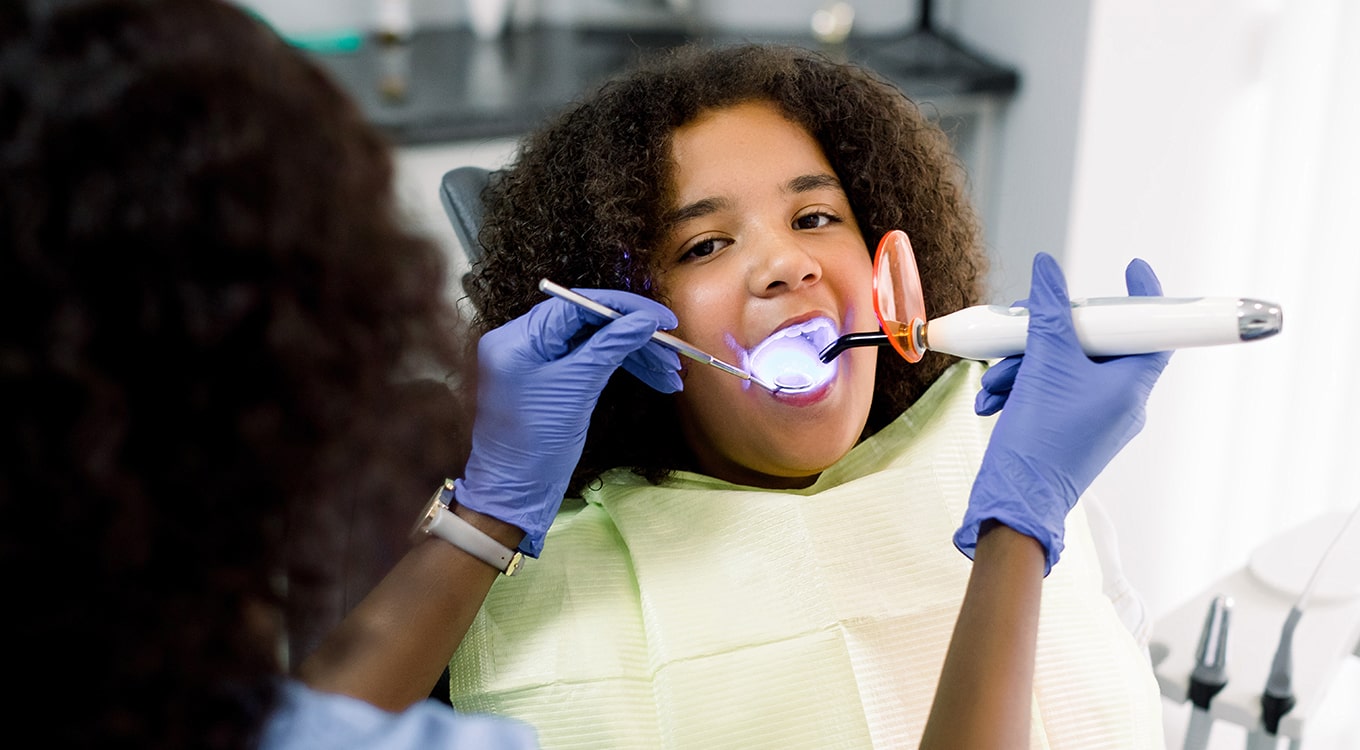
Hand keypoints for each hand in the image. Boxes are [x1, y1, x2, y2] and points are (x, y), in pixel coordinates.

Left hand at [455, 290, 681, 555]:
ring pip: (594, 343)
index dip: (625, 308)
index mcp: (518, 338)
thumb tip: (643, 319)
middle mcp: (522, 341)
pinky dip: (619, 368)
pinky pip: (588, 361)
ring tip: (670, 375)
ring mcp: (534, 360)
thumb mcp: (577, 388)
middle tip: (672, 351)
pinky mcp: (548, 378)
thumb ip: (609, 347)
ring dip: (634, 355)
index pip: (578, 304)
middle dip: (634, 336)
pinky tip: (652, 378)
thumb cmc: (535, 446)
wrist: (516, 491)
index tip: (662, 318)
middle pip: (589, 323)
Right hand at [955, 253, 1170, 573]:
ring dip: (1025, 364)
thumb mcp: (1042, 365)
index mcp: (1131, 387)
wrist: (1014, 501)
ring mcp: (1095, 418)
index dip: (1145, 297)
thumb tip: (1049, 271)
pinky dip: (1023, 386)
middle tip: (1025, 324)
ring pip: (1066, 368)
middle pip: (1096, 345)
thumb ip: (1047, 312)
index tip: (1132, 269)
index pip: (1154, 331)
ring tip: (997, 380)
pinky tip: (995, 398)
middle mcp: (1120, 403)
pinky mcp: (1071, 429)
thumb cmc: (1040, 442)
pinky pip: (1053, 391)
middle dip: (1050, 335)